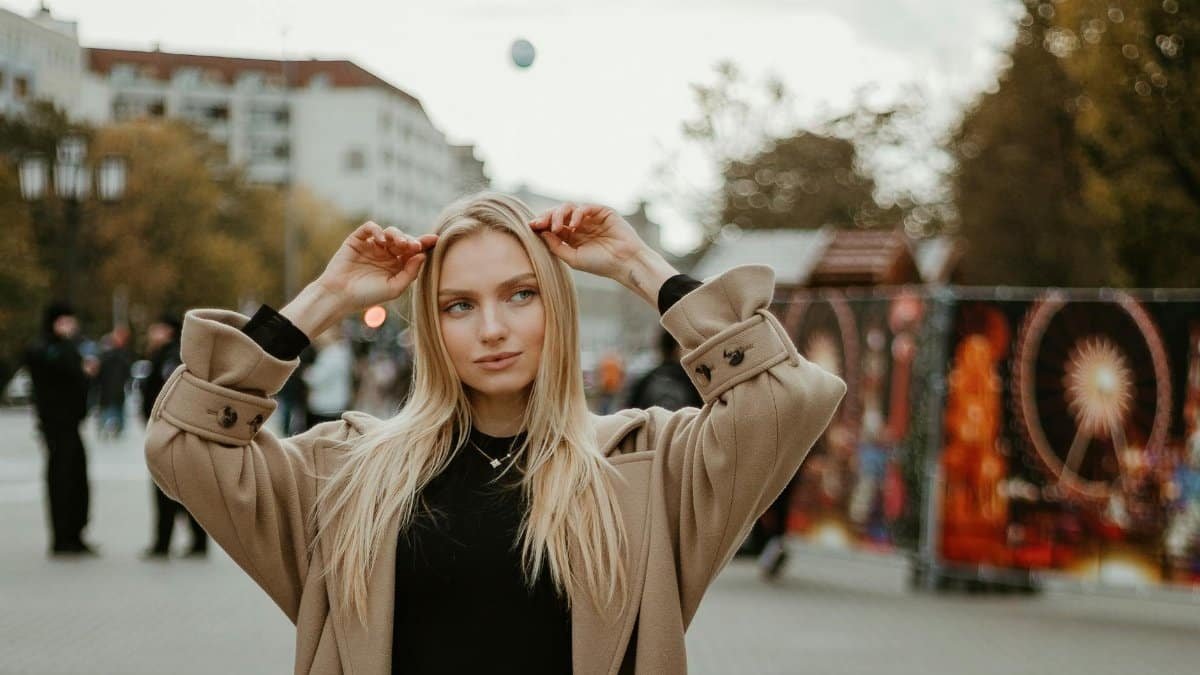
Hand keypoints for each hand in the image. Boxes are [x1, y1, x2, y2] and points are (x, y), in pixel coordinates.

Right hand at [315, 222, 438, 311]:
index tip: (435, 239)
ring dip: (397, 235)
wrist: (339, 296)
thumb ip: (410, 273)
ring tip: (399, 244)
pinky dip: (377, 230)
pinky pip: (370, 228)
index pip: (413, 251)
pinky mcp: (357, 240)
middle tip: (414, 246)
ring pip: (390, 232)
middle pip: (404, 239)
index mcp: (397, 265)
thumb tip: (423, 255)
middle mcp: (386, 254)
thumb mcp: (394, 288)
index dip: (424, 243)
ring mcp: (372, 245)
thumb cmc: (367, 296)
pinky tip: (381, 241)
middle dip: (411, 240)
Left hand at [529, 204, 644, 279]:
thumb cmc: (601, 264)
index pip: (553, 225)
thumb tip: (541, 232)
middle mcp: (580, 224)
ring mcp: (591, 217)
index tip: (531, 226)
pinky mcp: (602, 212)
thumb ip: (556, 246)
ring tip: (557, 227)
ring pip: (569, 207)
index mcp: (572, 236)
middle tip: (538, 224)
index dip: (542, 223)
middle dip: (546, 217)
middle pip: (558, 214)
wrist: (624, 263)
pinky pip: (585, 207)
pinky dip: (576, 214)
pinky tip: (573, 226)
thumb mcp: (573, 258)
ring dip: (559, 215)